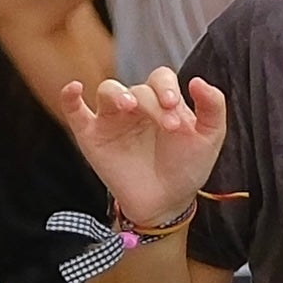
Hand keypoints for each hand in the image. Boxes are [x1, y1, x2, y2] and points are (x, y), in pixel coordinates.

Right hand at [49, 67, 225, 231]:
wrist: (167, 203)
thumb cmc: (187, 168)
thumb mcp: (210, 137)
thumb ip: (213, 106)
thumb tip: (198, 81)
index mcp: (161, 100)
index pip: (160, 79)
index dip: (167, 88)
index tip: (175, 109)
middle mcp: (135, 106)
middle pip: (138, 89)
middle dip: (153, 104)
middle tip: (170, 127)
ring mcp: (111, 119)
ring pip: (108, 90)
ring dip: (117, 94)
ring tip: (129, 107)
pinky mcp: (91, 136)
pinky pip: (74, 111)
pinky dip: (70, 98)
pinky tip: (74, 89)